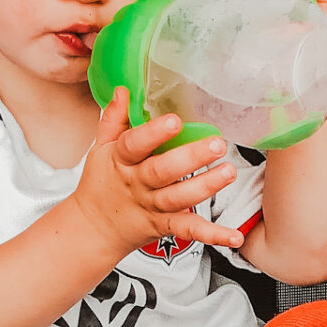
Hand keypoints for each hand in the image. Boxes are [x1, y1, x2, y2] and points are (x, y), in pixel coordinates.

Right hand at [69, 89, 246, 258]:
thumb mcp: (101, 150)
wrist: (93, 230)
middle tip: (217, 143)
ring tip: (229, 172)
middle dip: (190, 158)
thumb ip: (114, 120)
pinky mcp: (165, 226)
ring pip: (179, 198)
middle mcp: (137, 184)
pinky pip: (190, 231)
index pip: (135, 144)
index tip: (175, 121)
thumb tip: (123, 89)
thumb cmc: (101, 184)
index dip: (154, 133)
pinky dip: (213, 235)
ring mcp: (152, 207)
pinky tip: (234, 236)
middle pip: (162, 171)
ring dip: (206, 186)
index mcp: (121, 161)